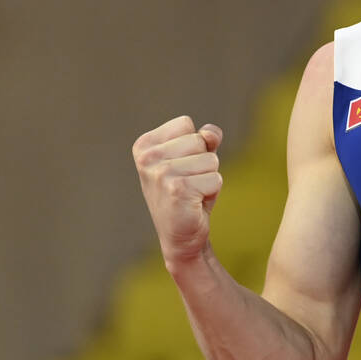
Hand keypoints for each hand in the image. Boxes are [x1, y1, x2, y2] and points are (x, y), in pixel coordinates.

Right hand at [132, 115, 223, 261]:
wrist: (181, 236)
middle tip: (189, 183)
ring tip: (192, 193)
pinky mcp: (177, 189)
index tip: (182, 166)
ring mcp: (160, 174)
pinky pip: (215, 179)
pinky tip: (194, 204)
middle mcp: (147, 158)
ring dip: (208, 178)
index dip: (194, 145)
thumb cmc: (188, 193)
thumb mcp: (196, 159)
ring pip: (211, 160)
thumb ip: (205, 138)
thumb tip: (210, 134)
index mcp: (144, 145)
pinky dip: (211, 192)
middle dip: (204, 162)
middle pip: (199, 140)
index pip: (185, 123)